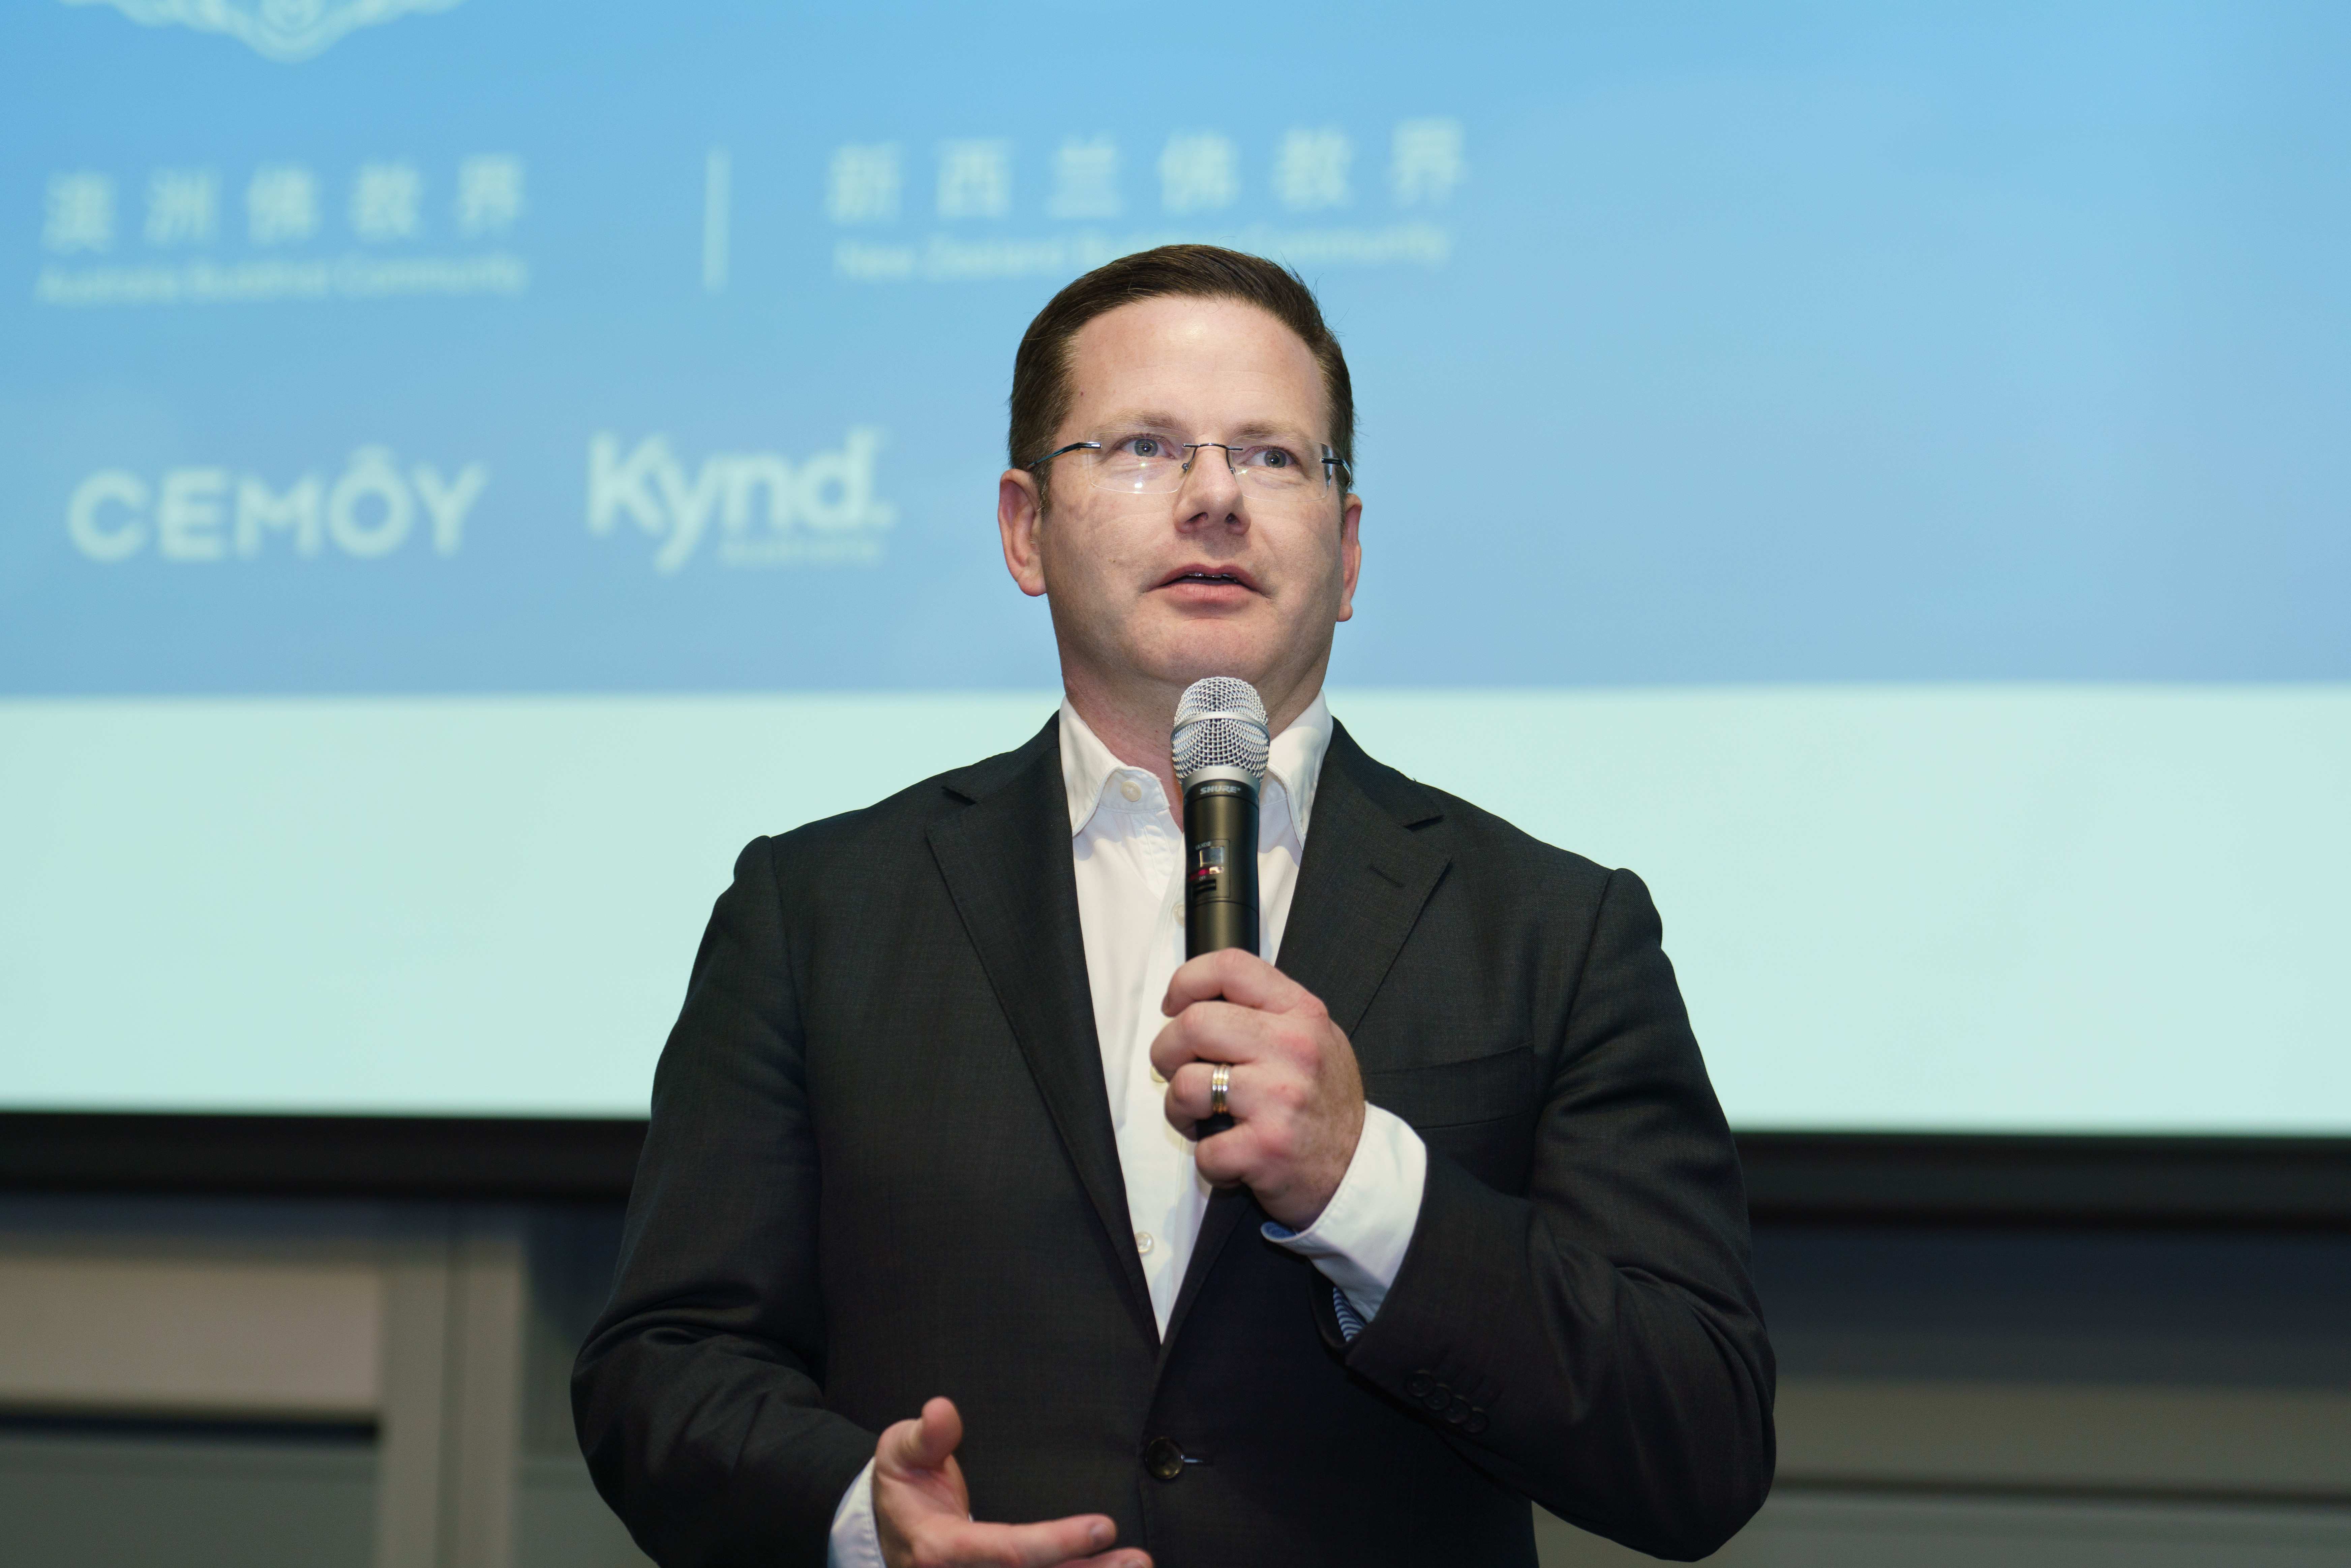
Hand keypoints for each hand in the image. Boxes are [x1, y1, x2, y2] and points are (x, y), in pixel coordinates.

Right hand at [874, 1397, 1147, 1567]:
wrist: (887, 1530)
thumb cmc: (901, 1487)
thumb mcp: (900, 1452)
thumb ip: (925, 1437)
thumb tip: (942, 1410)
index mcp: (938, 1549)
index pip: (1007, 1551)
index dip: (1056, 1543)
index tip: (1103, 1527)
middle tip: (1138, 1560)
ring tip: (1135, 1566)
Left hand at [1150, 949, 1365, 1230]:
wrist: (1359, 1169)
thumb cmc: (1325, 1103)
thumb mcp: (1314, 1037)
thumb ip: (1266, 1012)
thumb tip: (1196, 1002)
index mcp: (1301, 1013)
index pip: (1230, 967)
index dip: (1186, 982)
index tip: (1174, 1007)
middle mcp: (1293, 1048)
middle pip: (1195, 1024)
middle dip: (1166, 1050)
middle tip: (1174, 1069)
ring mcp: (1280, 1097)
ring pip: (1186, 1084)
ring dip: (1178, 1106)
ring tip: (1199, 1117)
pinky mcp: (1267, 1147)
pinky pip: (1204, 1148)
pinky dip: (1207, 1158)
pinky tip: (1230, 1156)